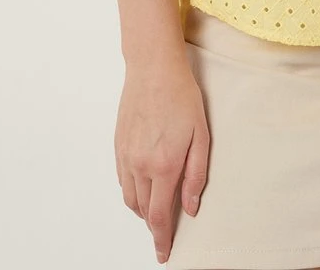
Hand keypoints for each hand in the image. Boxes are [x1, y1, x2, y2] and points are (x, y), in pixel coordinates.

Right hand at [114, 48, 209, 263]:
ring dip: (142, 210)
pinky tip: (143, 185)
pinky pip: (122, 179)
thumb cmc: (181, 97)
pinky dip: (132, 190)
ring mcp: (126, 155)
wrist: (153, 68)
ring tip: (156, 209)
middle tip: (165, 233)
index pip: (159, 216)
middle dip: (153, 226)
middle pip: (142, 211)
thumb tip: (191, 207)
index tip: (164, 254)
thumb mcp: (201, 135)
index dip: (162, 239)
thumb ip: (196, 175)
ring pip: (130, 198)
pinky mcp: (118, 145)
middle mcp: (140, 165)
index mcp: (163, 165)